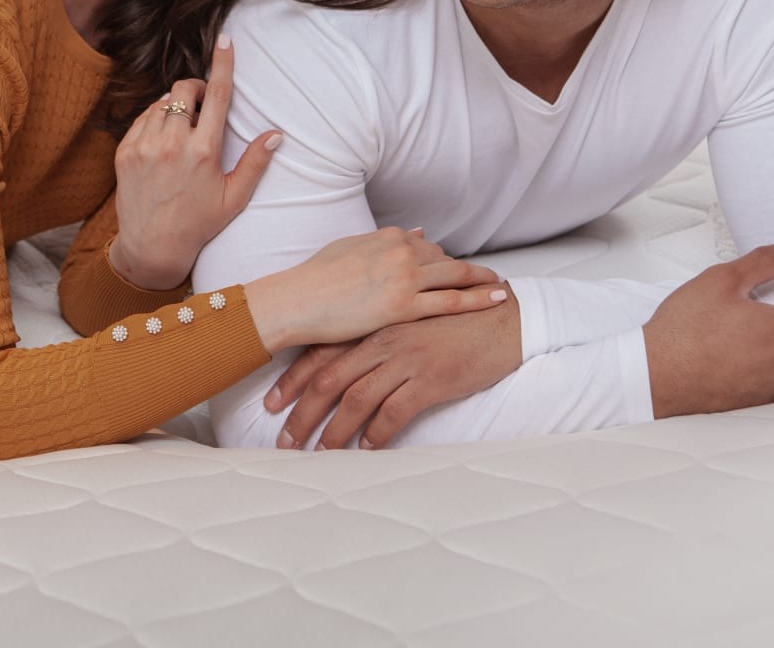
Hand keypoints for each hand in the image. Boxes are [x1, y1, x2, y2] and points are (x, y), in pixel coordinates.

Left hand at [110, 34, 280, 290]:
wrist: (152, 246)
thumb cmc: (199, 223)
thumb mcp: (234, 197)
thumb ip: (255, 162)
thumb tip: (277, 133)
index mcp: (204, 152)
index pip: (216, 94)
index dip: (223, 63)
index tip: (225, 40)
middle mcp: (172, 144)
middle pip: (183, 90)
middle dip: (194, 88)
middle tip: (201, 101)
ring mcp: (144, 146)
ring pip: (160, 102)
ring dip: (174, 106)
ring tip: (182, 129)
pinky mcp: (125, 151)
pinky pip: (142, 118)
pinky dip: (154, 119)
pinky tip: (163, 139)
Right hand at [244, 227, 506, 353]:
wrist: (297, 301)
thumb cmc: (315, 279)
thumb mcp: (350, 248)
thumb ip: (383, 243)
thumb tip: (418, 232)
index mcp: (386, 237)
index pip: (425, 246)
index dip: (442, 260)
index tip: (458, 270)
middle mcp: (400, 251)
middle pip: (445, 260)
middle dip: (469, 271)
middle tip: (492, 278)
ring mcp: (405, 276)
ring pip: (455, 276)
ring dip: (482, 280)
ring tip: (501, 287)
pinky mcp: (404, 305)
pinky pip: (451, 301)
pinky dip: (478, 299)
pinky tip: (497, 298)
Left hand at [263, 288, 521, 449]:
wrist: (502, 319)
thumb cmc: (452, 320)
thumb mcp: (407, 319)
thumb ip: (375, 334)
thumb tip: (342, 362)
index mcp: (373, 324)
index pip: (320, 353)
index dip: (292, 380)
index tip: (271, 405)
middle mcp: (383, 340)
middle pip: (328, 380)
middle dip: (302, 413)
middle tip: (284, 440)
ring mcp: (407, 359)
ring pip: (356, 399)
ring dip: (334, 431)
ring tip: (320, 453)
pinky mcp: (432, 379)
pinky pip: (394, 412)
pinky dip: (376, 435)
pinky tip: (367, 450)